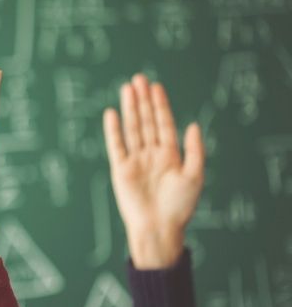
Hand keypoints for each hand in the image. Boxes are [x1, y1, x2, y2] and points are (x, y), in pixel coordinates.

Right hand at [103, 74, 204, 269]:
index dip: (160, 105)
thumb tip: (193, 124)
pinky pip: (116, 145)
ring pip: (132, 128)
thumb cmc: (179, 206)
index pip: (163, 123)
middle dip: (143, 100)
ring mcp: (135, 160)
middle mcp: (151, 154)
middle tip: (139, 78)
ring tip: (127, 88)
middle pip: (146, 121)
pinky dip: (114, 130)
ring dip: (130, 108)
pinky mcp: (121, 169)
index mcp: (170, 155)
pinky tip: (112, 113)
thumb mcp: (195, 176)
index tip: (156, 87)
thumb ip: (194, 150)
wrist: (159, 228)